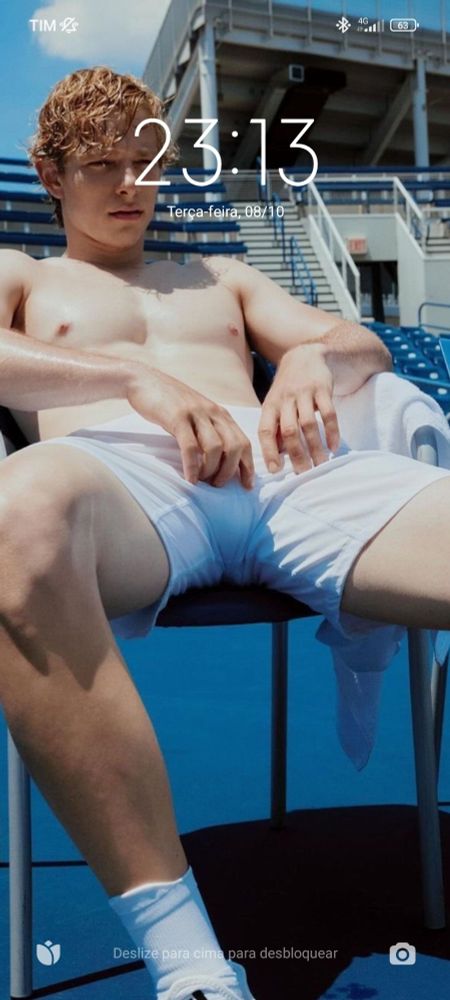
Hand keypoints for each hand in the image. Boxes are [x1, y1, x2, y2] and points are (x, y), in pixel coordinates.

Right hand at [127, 367, 254, 488]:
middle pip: (235, 447)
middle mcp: (213, 413)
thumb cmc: (169, 403)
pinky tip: (189, 479)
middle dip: (229, 471)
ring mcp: (196, 414)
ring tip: (202, 481)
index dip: (248, 467)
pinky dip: (192, 466)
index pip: (244, 442)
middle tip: (217, 485)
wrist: (143, 380)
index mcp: (221, 414)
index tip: (246, 486)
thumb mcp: (196, 416)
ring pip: (216, 448)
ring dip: (211, 470)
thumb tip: (218, 463)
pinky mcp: (178, 417)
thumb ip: (209, 433)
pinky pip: (190, 446)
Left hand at [258, 344, 340, 472]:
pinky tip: (334, 447)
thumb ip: (275, 429)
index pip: (265, 430)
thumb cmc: (289, 389)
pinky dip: (332, 432)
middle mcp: (285, 399)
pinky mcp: (323, 389)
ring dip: (316, 447)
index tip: (275, 470)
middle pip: (289, 431)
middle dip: (296, 455)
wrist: (306, 356)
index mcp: (270, 405)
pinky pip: (329, 413)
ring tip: (321, 464)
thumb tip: (277, 458)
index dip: (269, 451)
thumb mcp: (276, 405)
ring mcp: (304, 393)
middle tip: (304, 474)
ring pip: (308, 425)